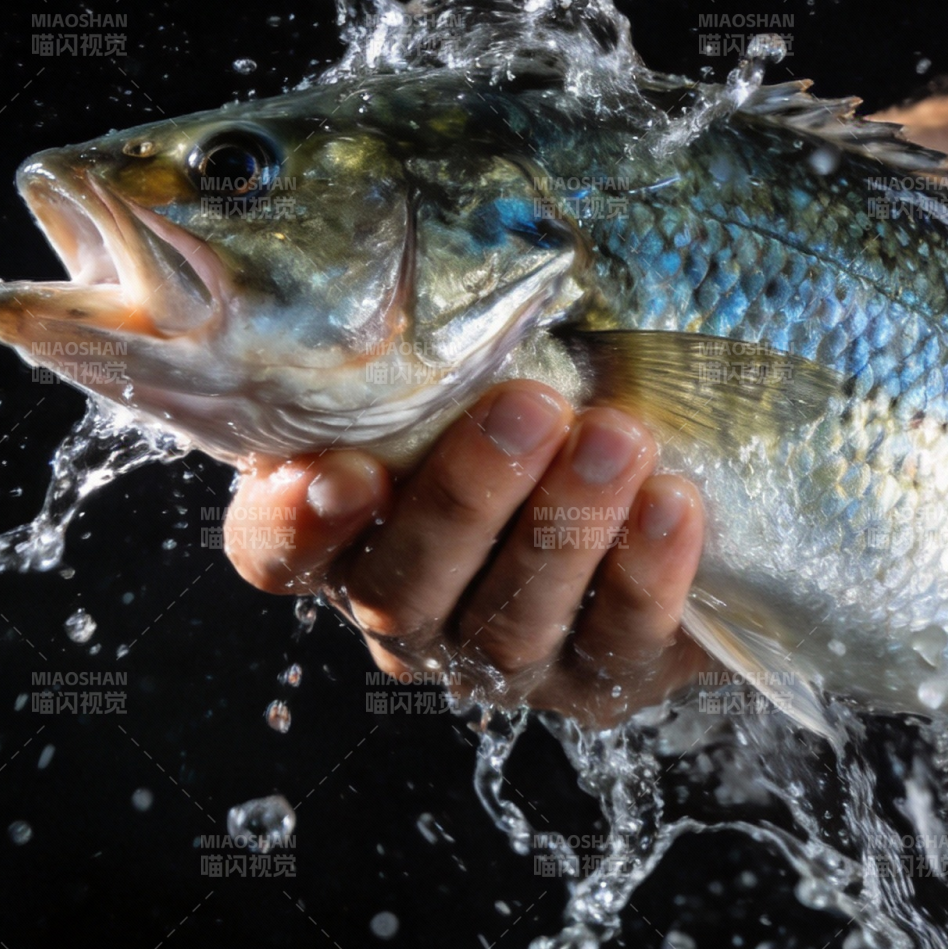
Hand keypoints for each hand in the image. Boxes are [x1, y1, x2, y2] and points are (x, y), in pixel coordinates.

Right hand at [224, 381, 707, 725]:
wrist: (661, 475)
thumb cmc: (544, 392)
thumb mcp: (475, 360)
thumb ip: (429, 340)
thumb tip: (416, 269)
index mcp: (346, 534)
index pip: (275, 551)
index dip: (300, 525)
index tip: (345, 470)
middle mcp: (409, 611)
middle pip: (404, 590)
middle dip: (467, 500)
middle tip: (530, 409)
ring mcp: (501, 659)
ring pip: (511, 625)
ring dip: (565, 530)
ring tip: (618, 441)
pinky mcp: (599, 680)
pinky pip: (617, 640)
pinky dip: (644, 573)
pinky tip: (672, 503)